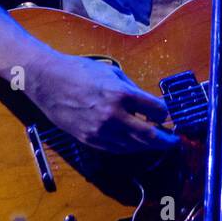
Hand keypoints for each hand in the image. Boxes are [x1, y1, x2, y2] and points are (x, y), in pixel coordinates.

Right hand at [24, 50, 177, 153]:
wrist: (48, 81)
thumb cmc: (80, 71)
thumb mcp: (112, 72)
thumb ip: (132, 90)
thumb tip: (148, 104)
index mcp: (122, 94)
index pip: (156, 110)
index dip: (165, 113)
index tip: (168, 114)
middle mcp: (114, 116)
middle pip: (150, 135)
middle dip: (165, 140)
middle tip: (173, 140)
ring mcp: (101, 131)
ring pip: (134, 146)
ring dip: (149, 146)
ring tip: (157, 144)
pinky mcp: (90, 140)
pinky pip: (117, 149)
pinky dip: (130, 148)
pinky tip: (136, 144)